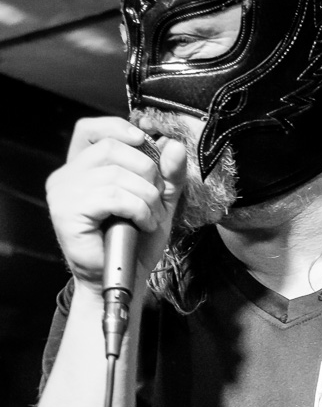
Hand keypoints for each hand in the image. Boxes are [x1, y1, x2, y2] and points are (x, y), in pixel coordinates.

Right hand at [46, 116, 186, 295]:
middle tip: (157, 198)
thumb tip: (173, 145)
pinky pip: (112, 196)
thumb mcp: (160, 200)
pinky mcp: (67, 212)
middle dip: (146, 170)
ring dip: (147, 196)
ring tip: (153, 217)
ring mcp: (63, 193)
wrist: (126, 279)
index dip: (118, 127)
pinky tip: (143, 224)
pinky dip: (138, 209)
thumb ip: (169, 173)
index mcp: (83, 168)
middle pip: (111, 148)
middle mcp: (67, 176)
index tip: (144, 140)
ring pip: (116, 173)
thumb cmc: (136, 241)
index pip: (90, 129)